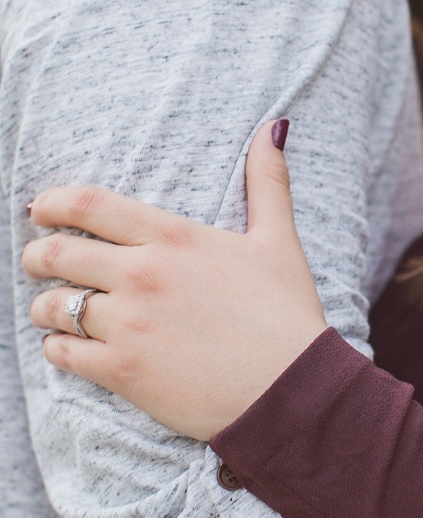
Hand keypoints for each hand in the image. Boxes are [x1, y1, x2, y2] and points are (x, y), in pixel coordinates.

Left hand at [24, 122, 326, 441]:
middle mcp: (142, 275)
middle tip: (37, 261)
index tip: (40, 210)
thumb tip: (274, 127)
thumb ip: (267, 181)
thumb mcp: (279, 240)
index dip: (53, 203)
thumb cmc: (287, 315)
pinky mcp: (123, 372)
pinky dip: (57, 349)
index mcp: (173, 237)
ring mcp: (128, 324)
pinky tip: (68, 348)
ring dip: (44, 306)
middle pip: (57, 252)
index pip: (89, 204)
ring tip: (52, 311)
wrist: (292, 390)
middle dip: (36, 255)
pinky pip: (63, 354)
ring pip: (53, 306)